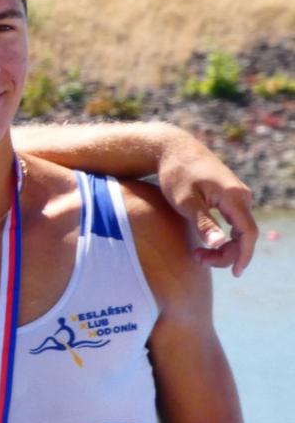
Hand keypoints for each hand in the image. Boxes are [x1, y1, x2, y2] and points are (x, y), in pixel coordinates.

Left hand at [156, 133, 256, 275]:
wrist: (173, 148)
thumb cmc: (176, 174)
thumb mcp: (185, 201)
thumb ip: (203, 223)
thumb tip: (219, 244)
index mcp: (234, 196)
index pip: (248, 233)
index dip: (243, 255)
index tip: (235, 273)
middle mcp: (241, 195)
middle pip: (244, 234)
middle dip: (226, 253)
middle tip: (198, 259)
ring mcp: (237, 194)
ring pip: (239, 228)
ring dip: (223, 245)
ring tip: (197, 253)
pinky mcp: (229, 195)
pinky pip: (233, 221)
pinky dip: (222, 234)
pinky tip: (206, 241)